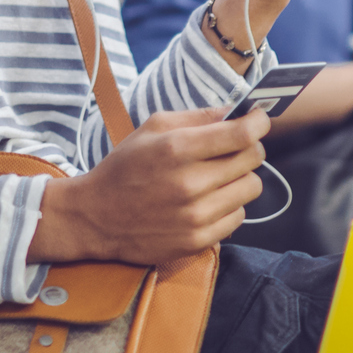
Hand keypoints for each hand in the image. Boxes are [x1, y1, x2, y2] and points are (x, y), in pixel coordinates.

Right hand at [29, 106, 270, 264]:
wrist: (94, 217)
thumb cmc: (125, 167)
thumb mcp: (153, 128)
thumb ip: (198, 117)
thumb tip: (239, 111)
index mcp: (177, 149)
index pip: (242, 134)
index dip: (258, 123)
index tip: (258, 120)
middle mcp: (189, 184)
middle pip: (253, 159)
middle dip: (249, 148)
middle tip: (234, 148)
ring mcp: (195, 216)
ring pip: (251, 188)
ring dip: (241, 178)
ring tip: (218, 177)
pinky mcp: (197, 240)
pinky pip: (238, 216)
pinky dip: (229, 206)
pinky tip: (208, 201)